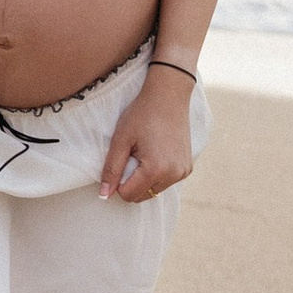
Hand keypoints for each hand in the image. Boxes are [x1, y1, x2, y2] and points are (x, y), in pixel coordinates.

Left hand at [100, 70, 194, 201]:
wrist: (169, 96)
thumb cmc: (142, 114)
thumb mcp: (121, 139)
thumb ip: (111, 169)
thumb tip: (104, 195)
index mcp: (156, 169)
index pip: (129, 195)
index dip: (118, 182)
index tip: (120, 161)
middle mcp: (173, 175)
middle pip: (142, 196)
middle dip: (132, 181)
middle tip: (132, 154)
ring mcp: (183, 172)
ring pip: (154, 190)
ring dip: (145, 179)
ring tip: (145, 152)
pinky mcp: (188, 168)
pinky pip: (167, 181)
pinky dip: (158, 174)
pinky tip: (156, 152)